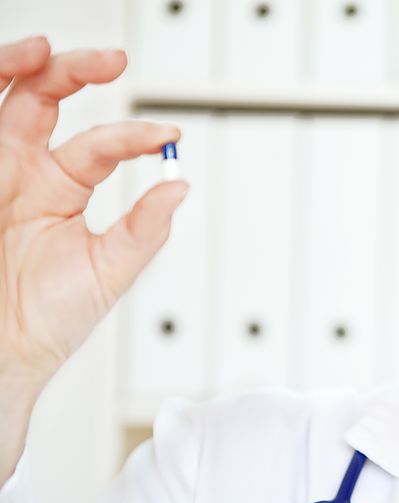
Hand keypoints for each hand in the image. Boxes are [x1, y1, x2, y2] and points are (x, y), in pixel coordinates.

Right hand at [0, 36, 188, 386]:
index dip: (134, 136)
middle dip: (75, 70)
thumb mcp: (109, 271)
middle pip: (42, 97)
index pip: (100, 144)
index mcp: (61, 188)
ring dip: (20, 67)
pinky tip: (13, 78)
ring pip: (3, 99)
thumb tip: (180, 187)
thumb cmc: (50, 319)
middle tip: (112, 61)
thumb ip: (144, 229)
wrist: (3, 353)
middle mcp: (23, 171)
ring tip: (44, 52)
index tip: (167, 135)